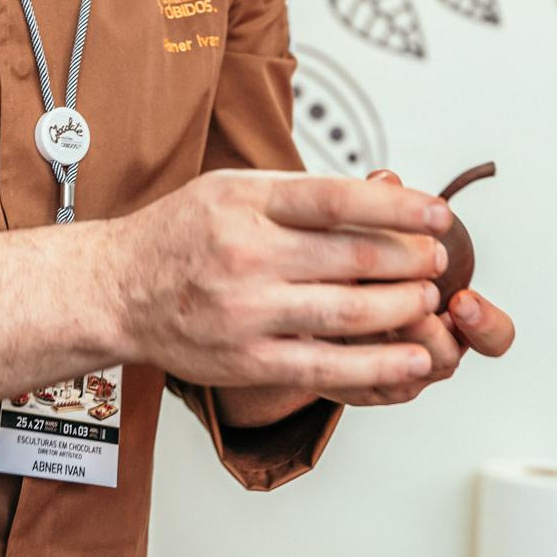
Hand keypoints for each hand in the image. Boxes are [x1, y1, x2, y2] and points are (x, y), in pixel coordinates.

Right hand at [109, 169, 453, 393]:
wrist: (116, 289)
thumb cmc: (180, 234)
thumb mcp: (233, 188)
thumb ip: (301, 192)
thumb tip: (382, 188)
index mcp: (247, 202)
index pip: (338, 199)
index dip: (400, 207)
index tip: (440, 213)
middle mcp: (247, 254)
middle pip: (353, 258)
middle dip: (412, 260)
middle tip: (438, 259)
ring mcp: (247, 312)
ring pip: (349, 313)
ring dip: (403, 308)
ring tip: (426, 300)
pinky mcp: (247, 360)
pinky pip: (326, 367)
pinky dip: (378, 366)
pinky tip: (411, 359)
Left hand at [324, 169, 515, 407]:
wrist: (320, 293)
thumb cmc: (366, 260)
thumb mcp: (381, 231)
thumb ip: (390, 210)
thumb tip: (385, 180)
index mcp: (455, 321)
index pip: (495, 337)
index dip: (485, 323)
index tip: (461, 299)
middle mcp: (430, 350)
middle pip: (445, 359)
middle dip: (426, 330)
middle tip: (408, 307)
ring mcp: (395, 372)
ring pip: (403, 373)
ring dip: (383, 341)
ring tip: (365, 311)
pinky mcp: (357, 385)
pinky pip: (361, 385)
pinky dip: (350, 356)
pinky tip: (332, 327)